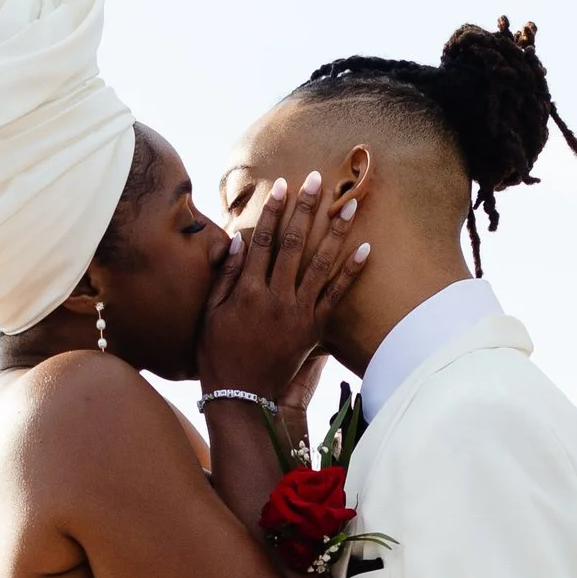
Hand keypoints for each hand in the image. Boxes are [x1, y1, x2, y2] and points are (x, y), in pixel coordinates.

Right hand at [199, 172, 369, 412]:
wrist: (244, 397)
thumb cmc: (218, 355)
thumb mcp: (211, 315)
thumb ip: (224, 277)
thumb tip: (237, 241)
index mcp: (247, 291)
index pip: (261, 240)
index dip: (273, 211)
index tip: (283, 186)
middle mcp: (275, 297)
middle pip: (293, 243)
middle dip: (306, 209)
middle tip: (318, 180)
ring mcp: (298, 313)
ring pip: (321, 264)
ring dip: (337, 231)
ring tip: (350, 204)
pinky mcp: (314, 328)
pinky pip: (337, 295)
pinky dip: (352, 272)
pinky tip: (366, 249)